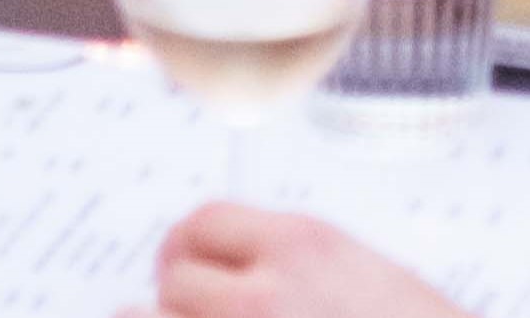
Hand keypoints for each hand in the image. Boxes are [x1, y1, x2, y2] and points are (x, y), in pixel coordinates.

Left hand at [151, 211, 463, 317]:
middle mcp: (264, 296)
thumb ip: (289, 260)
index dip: (186, 245)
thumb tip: (231, 267)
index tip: (183, 263)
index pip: (203, 223)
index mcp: (299, 246)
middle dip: (174, 295)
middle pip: (175, 278)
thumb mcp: (355, 271)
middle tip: (182, 307)